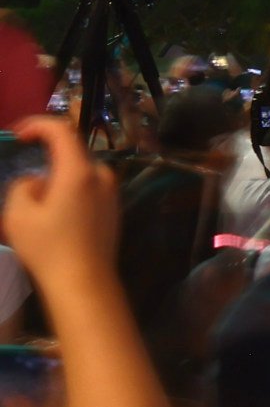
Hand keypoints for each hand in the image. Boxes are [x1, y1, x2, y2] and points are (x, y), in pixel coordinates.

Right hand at [0, 118, 118, 302]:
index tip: (18, 133)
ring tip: (35, 216)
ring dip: (55, 185)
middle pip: (69, 156)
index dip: (38, 125)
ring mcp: (112, 191)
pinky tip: (54, 224)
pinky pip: (87, 191)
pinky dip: (68, 196)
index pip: (61, 131)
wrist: (84, 282)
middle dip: (43, 167)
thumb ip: (23, 186)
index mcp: (80, 171)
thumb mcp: (19, 215)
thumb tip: (37, 181)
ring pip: (76, 176)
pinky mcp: (113, 208)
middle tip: (21, 195)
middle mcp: (102, 175)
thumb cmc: (49, 247)